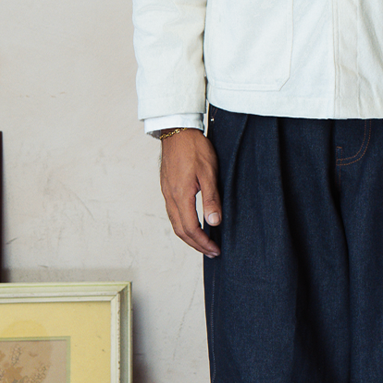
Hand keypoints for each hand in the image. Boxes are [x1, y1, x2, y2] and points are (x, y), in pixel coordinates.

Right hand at [159, 130, 221, 255]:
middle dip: (196, 244)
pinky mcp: (167, 188)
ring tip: (203, 242)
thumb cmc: (194, 148)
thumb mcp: (209, 173)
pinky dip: (183, 224)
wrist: (177, 130)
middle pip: (180, 230)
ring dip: (189, 236)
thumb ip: (211, 199)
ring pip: (175, 223)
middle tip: (211, 251)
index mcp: (181, 195)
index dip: (203, 242)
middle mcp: (171, 197)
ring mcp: (167, 192)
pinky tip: (192, 224)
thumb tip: (214, 223)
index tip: (215, 249)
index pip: (191, 228)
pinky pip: (173, 213)